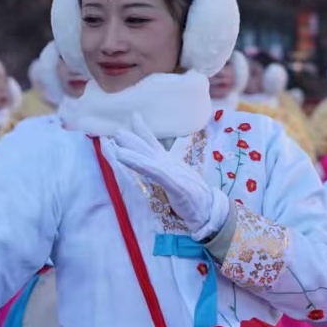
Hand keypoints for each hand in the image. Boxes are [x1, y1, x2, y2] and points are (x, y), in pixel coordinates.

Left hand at [112, 114, 226, 237]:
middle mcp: (168, 164)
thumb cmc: (193, 197)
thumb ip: (165, 174)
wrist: (209, 210)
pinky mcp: (174, 184)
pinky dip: (138, 163)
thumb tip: (155, 167)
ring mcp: (171, 173)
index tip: (133, 117)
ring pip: (148, 157)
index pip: (154, 144)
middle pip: (148, 148)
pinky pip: (153, 172)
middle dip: (132, 138)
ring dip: (132, 148)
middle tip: (116, 129)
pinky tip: (124, 158)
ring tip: (117, 139)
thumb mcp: (176, 182)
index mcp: (168, 163)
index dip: (143, 131)